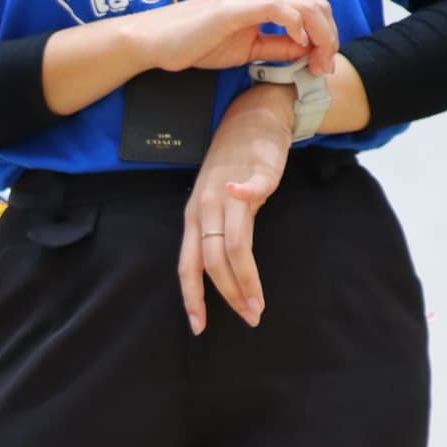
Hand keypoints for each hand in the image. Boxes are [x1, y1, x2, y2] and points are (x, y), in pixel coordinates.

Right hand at [134, 0, 339, 75]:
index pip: (311, 7)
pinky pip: (284, 10)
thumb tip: (305, 52)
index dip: (325, 37)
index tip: (321, 66)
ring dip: (320, 37)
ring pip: (308, 6)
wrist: (157, 40)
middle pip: (317, 5)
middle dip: (329, 39)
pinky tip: (297, 47)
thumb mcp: (246, 48)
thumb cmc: (194, 42)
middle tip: (323, 69)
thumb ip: (276, 47)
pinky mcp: (241, 3)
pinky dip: (299, 28)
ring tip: (316, 63)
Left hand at [179, 84, 293, 332]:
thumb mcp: (215, 206)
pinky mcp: (256, 172)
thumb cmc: (232, 168)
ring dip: (246, 276)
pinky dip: (248, 191)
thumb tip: (221, 276)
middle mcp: (205, 207)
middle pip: (212, 260)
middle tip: (248, 317)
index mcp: (193, 219)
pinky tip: (250, 196)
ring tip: (259, 303)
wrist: (250, 118)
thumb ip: (216, 236)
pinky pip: (250, 184)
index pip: (187, 266)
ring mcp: (229, 189)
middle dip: (229, 295)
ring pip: (234, 241)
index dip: (192, 297)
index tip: (199, 327)